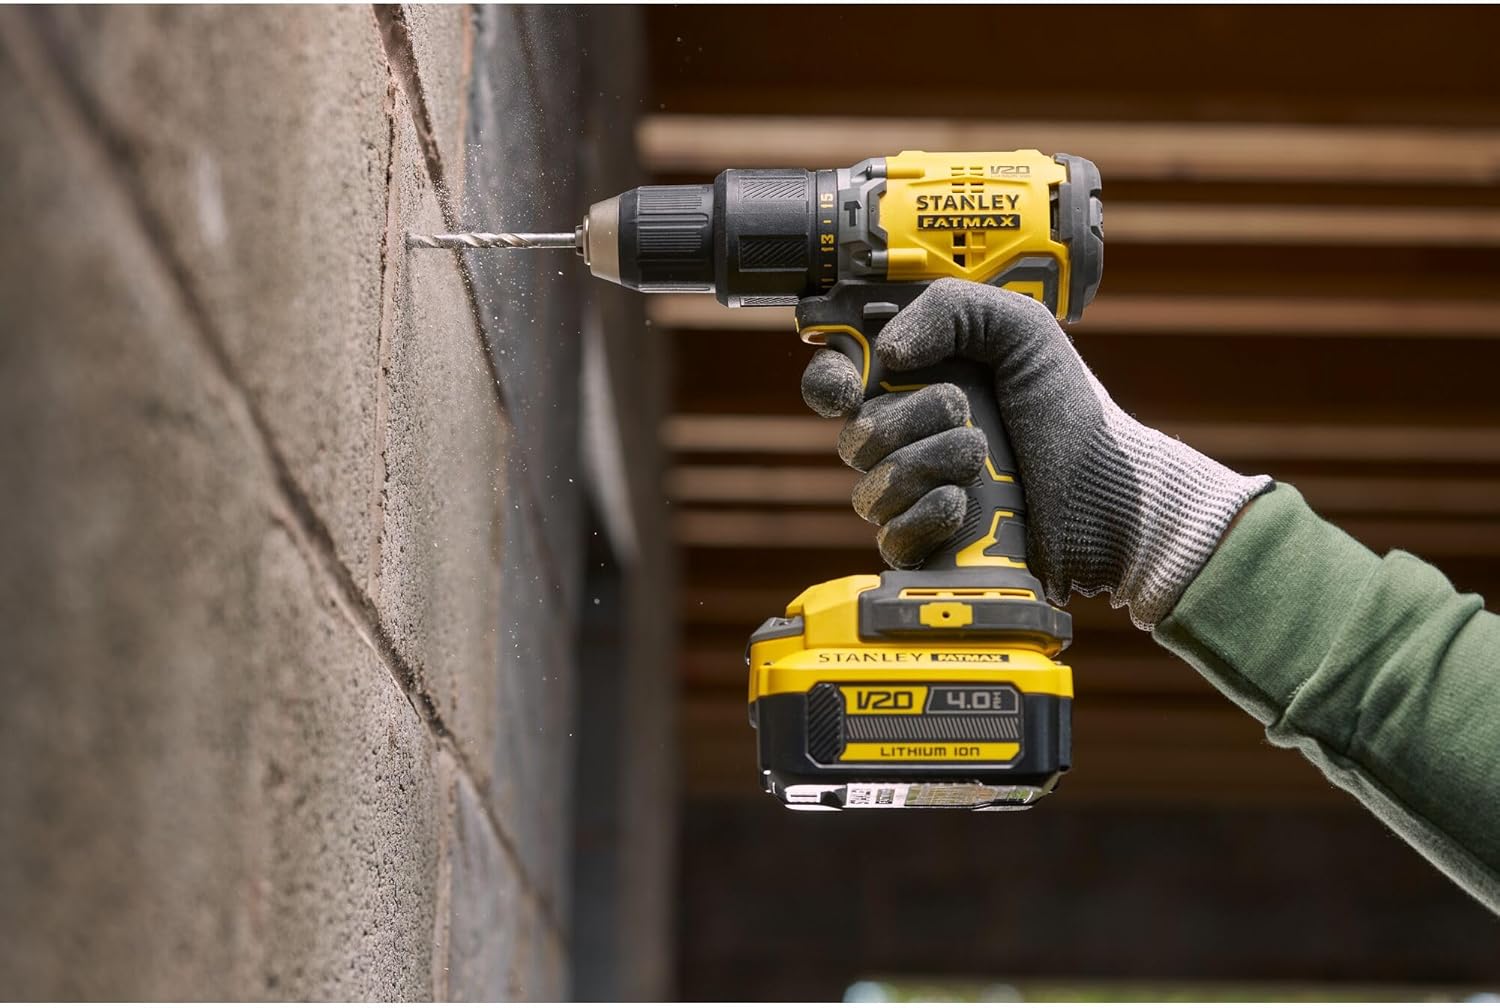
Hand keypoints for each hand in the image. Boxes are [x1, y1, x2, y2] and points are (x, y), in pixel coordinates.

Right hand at [800, 278, 1271, 628]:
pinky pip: (890, 537)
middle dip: (908, 420)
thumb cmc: (1070, 412)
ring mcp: (915, 494)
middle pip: (853, 435)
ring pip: (869, 488)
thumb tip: (887, 352)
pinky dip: (926, 517)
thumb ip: (954, 308)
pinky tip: (963, 505)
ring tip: (981, 457)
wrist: (1107, 492)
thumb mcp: (1023, 330)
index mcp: (918, 382)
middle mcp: (909, 438)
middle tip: (965, 412)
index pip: (838, 380)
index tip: (849, 385)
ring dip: (927, 465)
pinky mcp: (928, 545)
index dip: (830, 381)